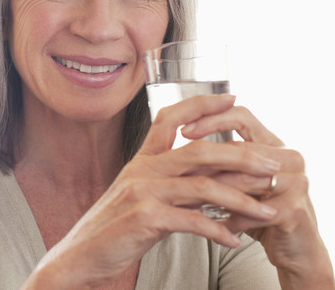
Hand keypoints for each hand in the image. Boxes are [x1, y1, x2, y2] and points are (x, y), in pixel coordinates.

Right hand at [29, 94, 279, 287]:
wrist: (81, 254)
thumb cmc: (113, 229)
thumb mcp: (141, 199)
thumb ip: (173, 186)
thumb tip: (210, 183)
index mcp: (141, 160)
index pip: (170, 118)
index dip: (201, 104)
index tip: (231, 98)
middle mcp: (142, 170)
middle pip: (198, 149)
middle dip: (242, 155)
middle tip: (273, 163)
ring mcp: (142, 192)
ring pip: (203, 186)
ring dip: (242, 199)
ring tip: (267, 210)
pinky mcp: (145, 218)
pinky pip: (193, 221)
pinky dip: (218, 231)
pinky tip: (234, 240)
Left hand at [180, 105, 334, 287]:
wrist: (293, 248)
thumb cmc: (259, 211)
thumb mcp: (237, 181)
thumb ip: (219, 160)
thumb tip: (177, 143)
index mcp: (272, 144)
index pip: (241, 116)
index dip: (212, 119)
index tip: (184, 131)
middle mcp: (288, 157)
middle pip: (240, 149)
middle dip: (205, 161)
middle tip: (178, 168)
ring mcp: (296, 182)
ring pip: (243, 180)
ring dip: (213, 192)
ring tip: (187, 199)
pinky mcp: (295, 209)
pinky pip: (252, 211)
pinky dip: (230, 220)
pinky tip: (214, 226)